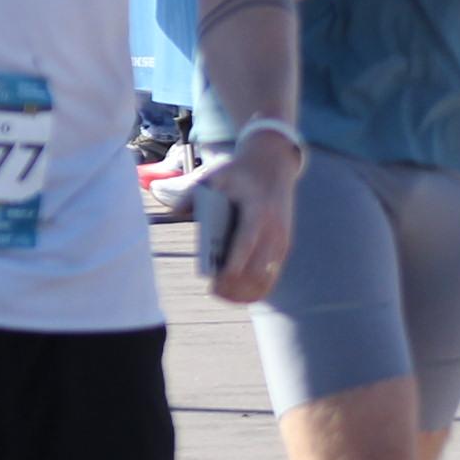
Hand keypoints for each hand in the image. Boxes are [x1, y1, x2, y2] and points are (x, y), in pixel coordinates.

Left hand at [200, 136, 299, 304]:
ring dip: (247, 288)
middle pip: (259, 264)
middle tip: (214, 290)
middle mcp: (275, 228)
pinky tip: (239, 295)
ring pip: (269, 274)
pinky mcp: (284, 246)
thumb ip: (194, 192)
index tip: (222, 277)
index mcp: (258, 210)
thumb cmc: (238, 172)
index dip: (236, 261)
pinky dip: (258, 287)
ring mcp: (282, 239)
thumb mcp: (214, 174)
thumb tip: (175, 212)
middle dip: (237, 281)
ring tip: (223, 295)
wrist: (273, 164)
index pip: (247, 240)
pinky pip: (274, 273)